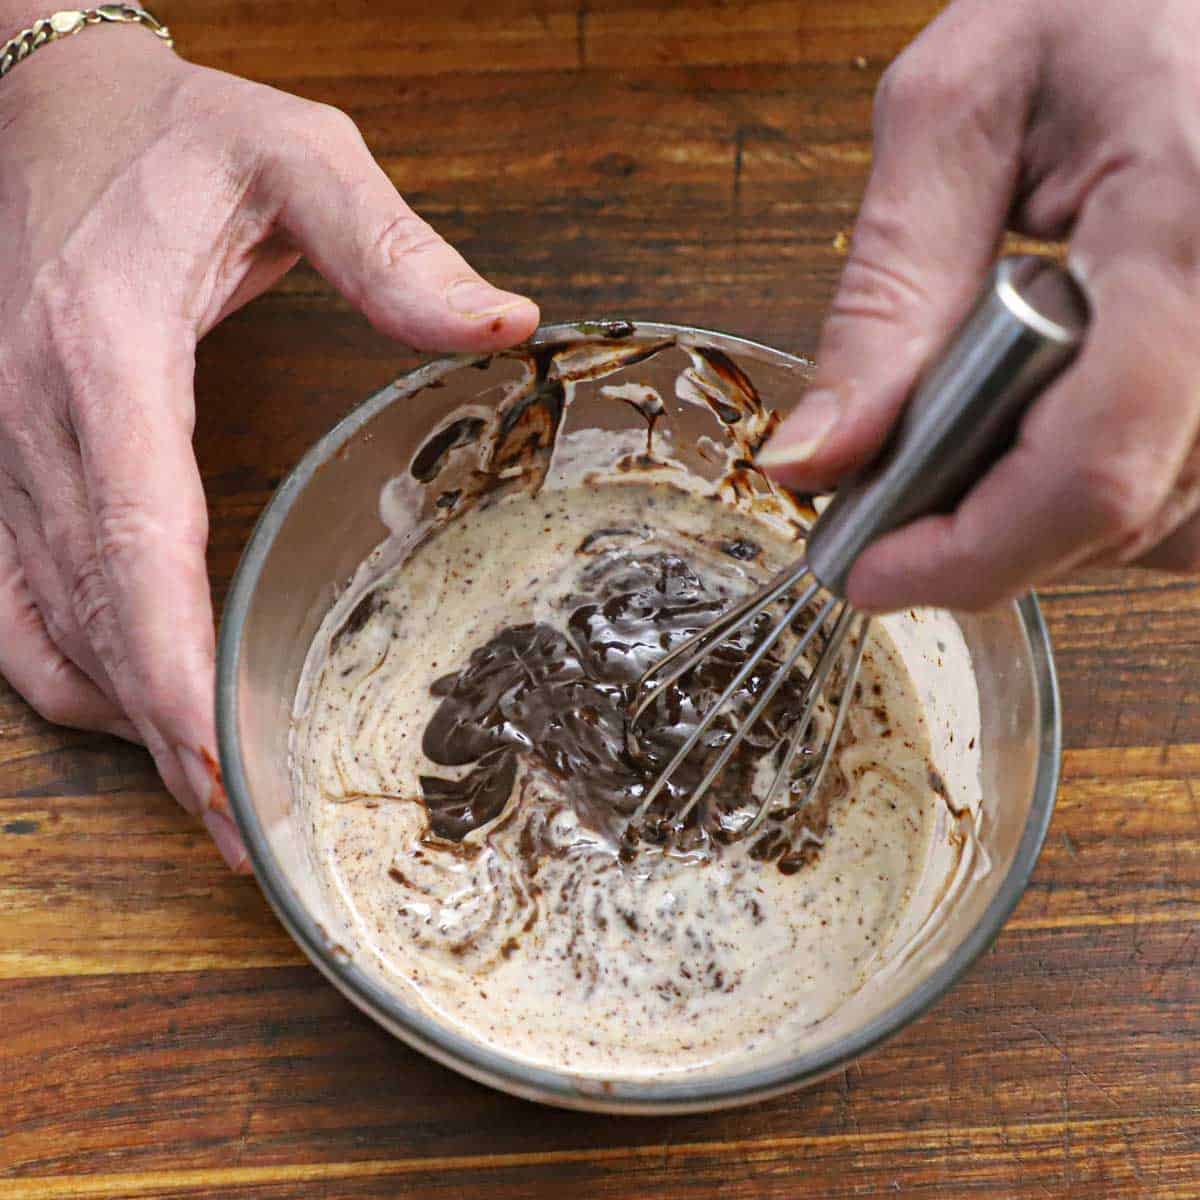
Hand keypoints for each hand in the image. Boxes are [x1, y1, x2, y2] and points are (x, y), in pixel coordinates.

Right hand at [0, 22, 537, 867]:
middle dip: (169, 741)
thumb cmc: (174, 138)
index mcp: (105, 355)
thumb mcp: (295, 159)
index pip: (134, 549)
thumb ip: (393, 247)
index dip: (177, 677)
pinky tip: (127, 707)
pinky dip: (66, 673)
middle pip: (95, 621)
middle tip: (249, 833)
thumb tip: (502, 326)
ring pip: (40, 632)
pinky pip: (9, 603)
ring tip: (208, 797)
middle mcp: (34, 420)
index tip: (233, 773)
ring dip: (120, 725)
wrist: (50, 109)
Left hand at [758, 0, 1199, 611]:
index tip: (868, 571)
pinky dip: (1110, 498)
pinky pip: (1198, 494)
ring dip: (1047, 526)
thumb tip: (817, 455)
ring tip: (973, 448)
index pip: (1090, 462)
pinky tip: (1050, 440)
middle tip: (893, 509)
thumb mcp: (955, 113)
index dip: (970, 552)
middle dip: (987, 542)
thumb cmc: (1108, 2)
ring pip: (1171, 526)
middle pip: (1126, 513)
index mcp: (1184, 227)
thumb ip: (885, 297)